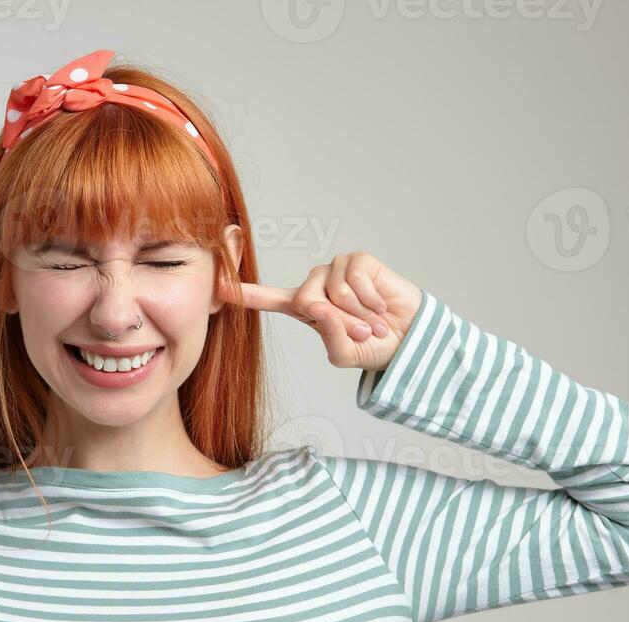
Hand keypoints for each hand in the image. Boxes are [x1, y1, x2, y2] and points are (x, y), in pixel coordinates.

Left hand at [230, 251, 422, 370]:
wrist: (410, 340)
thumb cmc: (374, 346)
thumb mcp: (345, 353)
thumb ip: (328, 335)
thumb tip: (317, 304)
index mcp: (304, 309)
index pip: (268, 298)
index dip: (245, 293)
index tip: (219, 284)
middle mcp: (316, 285)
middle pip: (305, 299)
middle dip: (337, 323)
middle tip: (359, 333)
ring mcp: (336, 270)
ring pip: (333, 292)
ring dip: (358, 315)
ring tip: (372, 322)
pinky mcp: (358, 261)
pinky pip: (354, 280)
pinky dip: (370, 301)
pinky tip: (380, 307)